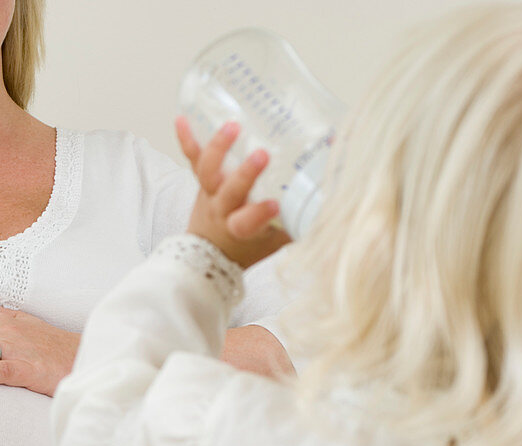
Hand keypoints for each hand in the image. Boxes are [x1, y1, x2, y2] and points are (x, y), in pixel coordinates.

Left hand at [176, 117, 291, 267]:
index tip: (275, 204)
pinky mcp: (202, 180)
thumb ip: (305, 218)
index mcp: (242, 227)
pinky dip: (186, 138)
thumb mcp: (280, 237)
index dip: (259, 214)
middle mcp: (223, 209)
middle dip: (245, 175)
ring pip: (208, 171)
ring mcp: (210, 193)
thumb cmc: (251, 243)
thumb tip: (340, 191)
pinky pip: (192, 158)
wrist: (211, 252)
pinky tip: (181, 116)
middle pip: (230, 192)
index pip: (247, 222)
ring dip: (219, 148)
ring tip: (233, 126)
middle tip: (262, 155)